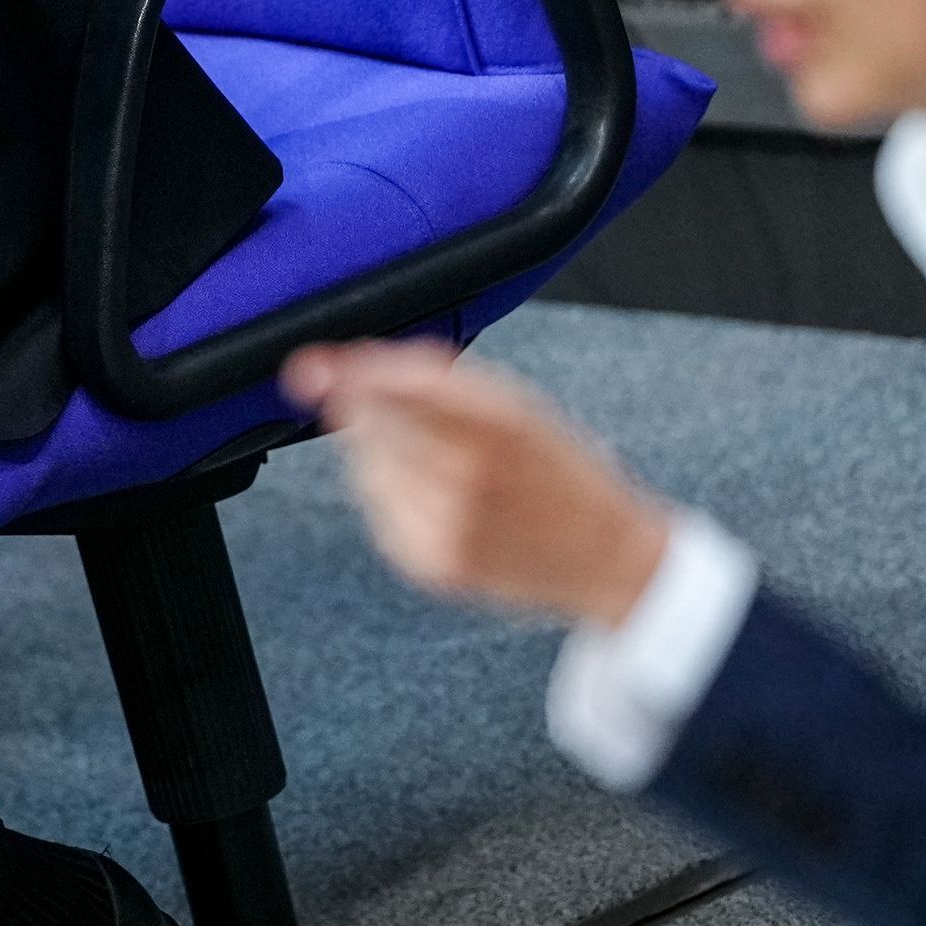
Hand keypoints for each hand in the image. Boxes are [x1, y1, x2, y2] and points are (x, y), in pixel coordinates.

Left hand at [282, 341, 672, 628]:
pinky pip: (379, 511)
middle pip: (373, 425)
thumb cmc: (563, 474)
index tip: (320, 362)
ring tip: (431, 460)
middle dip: (355, 406)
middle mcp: (472, 475)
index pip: (403, 386)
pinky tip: (434, 497)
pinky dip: (390, 495)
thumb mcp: (523, 407)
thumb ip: (445, 382)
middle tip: (356, 397)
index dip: (353, 372)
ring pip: (366, 467)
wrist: (604, 558)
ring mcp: (448, 526)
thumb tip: (362, 364)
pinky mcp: (430, 563)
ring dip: (377, 452)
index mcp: (503, 422)